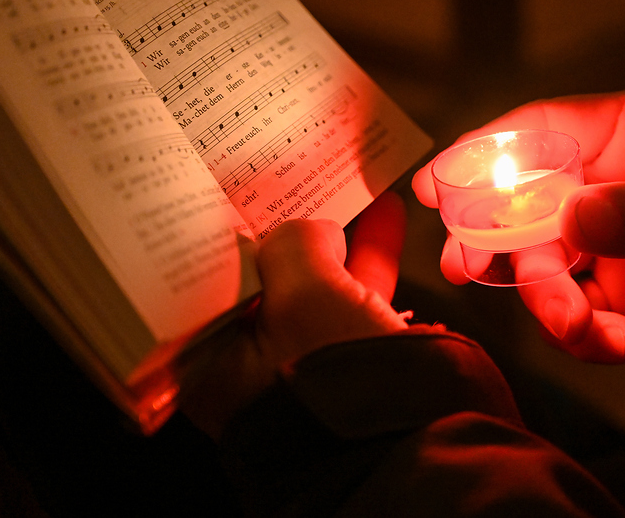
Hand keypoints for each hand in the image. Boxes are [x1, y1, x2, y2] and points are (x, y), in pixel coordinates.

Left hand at [182, 191, 407, 436]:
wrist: (415, 441)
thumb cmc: (337, 379)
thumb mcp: (306, 294)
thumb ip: (296, 242)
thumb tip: (314, 229)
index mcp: (213, 364)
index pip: (208, 281)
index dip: (227, 232)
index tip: (242, 192)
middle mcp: (252, 367)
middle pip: (264, 278)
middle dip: (288, 228)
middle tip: (295, 183)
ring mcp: (306, 362)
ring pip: (316, 284)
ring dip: (337, 237)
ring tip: (351, 188)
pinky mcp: (352, 360)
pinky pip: (353, 299)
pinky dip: (368, 260)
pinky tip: (385, 219)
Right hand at [413, 87, 624, 377]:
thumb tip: (570, 219)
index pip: (544, 130)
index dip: (484, 153)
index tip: (436, 184)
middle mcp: (615, 183)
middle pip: (522, 202)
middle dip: (494, 238)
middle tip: (467, 269)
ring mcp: (614, 243)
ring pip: (539, 266)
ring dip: (546, 301)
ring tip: (585, 326)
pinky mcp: (620, 297)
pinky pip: (572, 315)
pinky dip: (583, 336)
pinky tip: (624, 343)